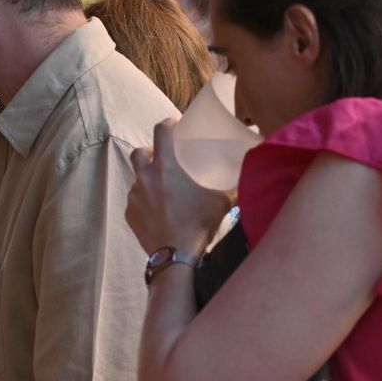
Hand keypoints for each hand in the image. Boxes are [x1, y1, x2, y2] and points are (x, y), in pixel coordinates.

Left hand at [126, 119, 234, 257]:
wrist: (175, 256)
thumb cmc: (197, 225)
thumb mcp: (221, 203)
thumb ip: (233, 188)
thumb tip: (252, 177)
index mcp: (165, 168)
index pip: (161, 132)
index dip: (166, 124)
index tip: (172, 125)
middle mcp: (145, 178)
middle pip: (138, 153)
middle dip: (148, 152)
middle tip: (160, 159)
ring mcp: (135, 197)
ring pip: (136, 179)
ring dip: (147, 180)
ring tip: (162, 191)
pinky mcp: (129, 214)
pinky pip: (135, 201)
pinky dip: (144, 202)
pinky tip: (157, 211)